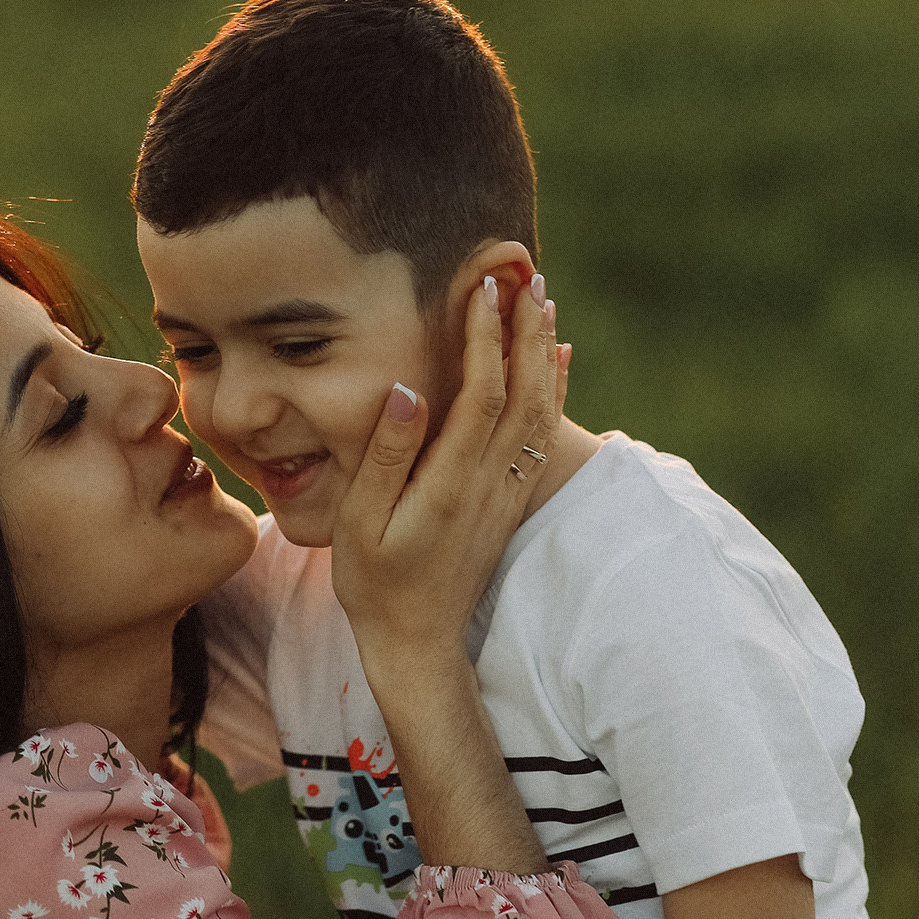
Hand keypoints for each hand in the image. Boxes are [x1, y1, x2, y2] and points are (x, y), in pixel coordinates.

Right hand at [329, 270, 567, 677]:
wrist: (417, 643)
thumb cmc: (373, 582)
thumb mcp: (360, 521)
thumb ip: (386, 454)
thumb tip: (408, 389)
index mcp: (451, 483)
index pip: (482, 394)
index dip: (487, 338)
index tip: (483, 289)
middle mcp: (489, 484)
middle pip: (524, 393)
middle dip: (526, 330)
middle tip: (523, 275)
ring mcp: (505, 494)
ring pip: (540, 411)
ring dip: (544, 352)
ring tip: (542, 301)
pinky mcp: (510, 502)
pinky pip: (542, 435)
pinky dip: (555, 391)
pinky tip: (559, 360)